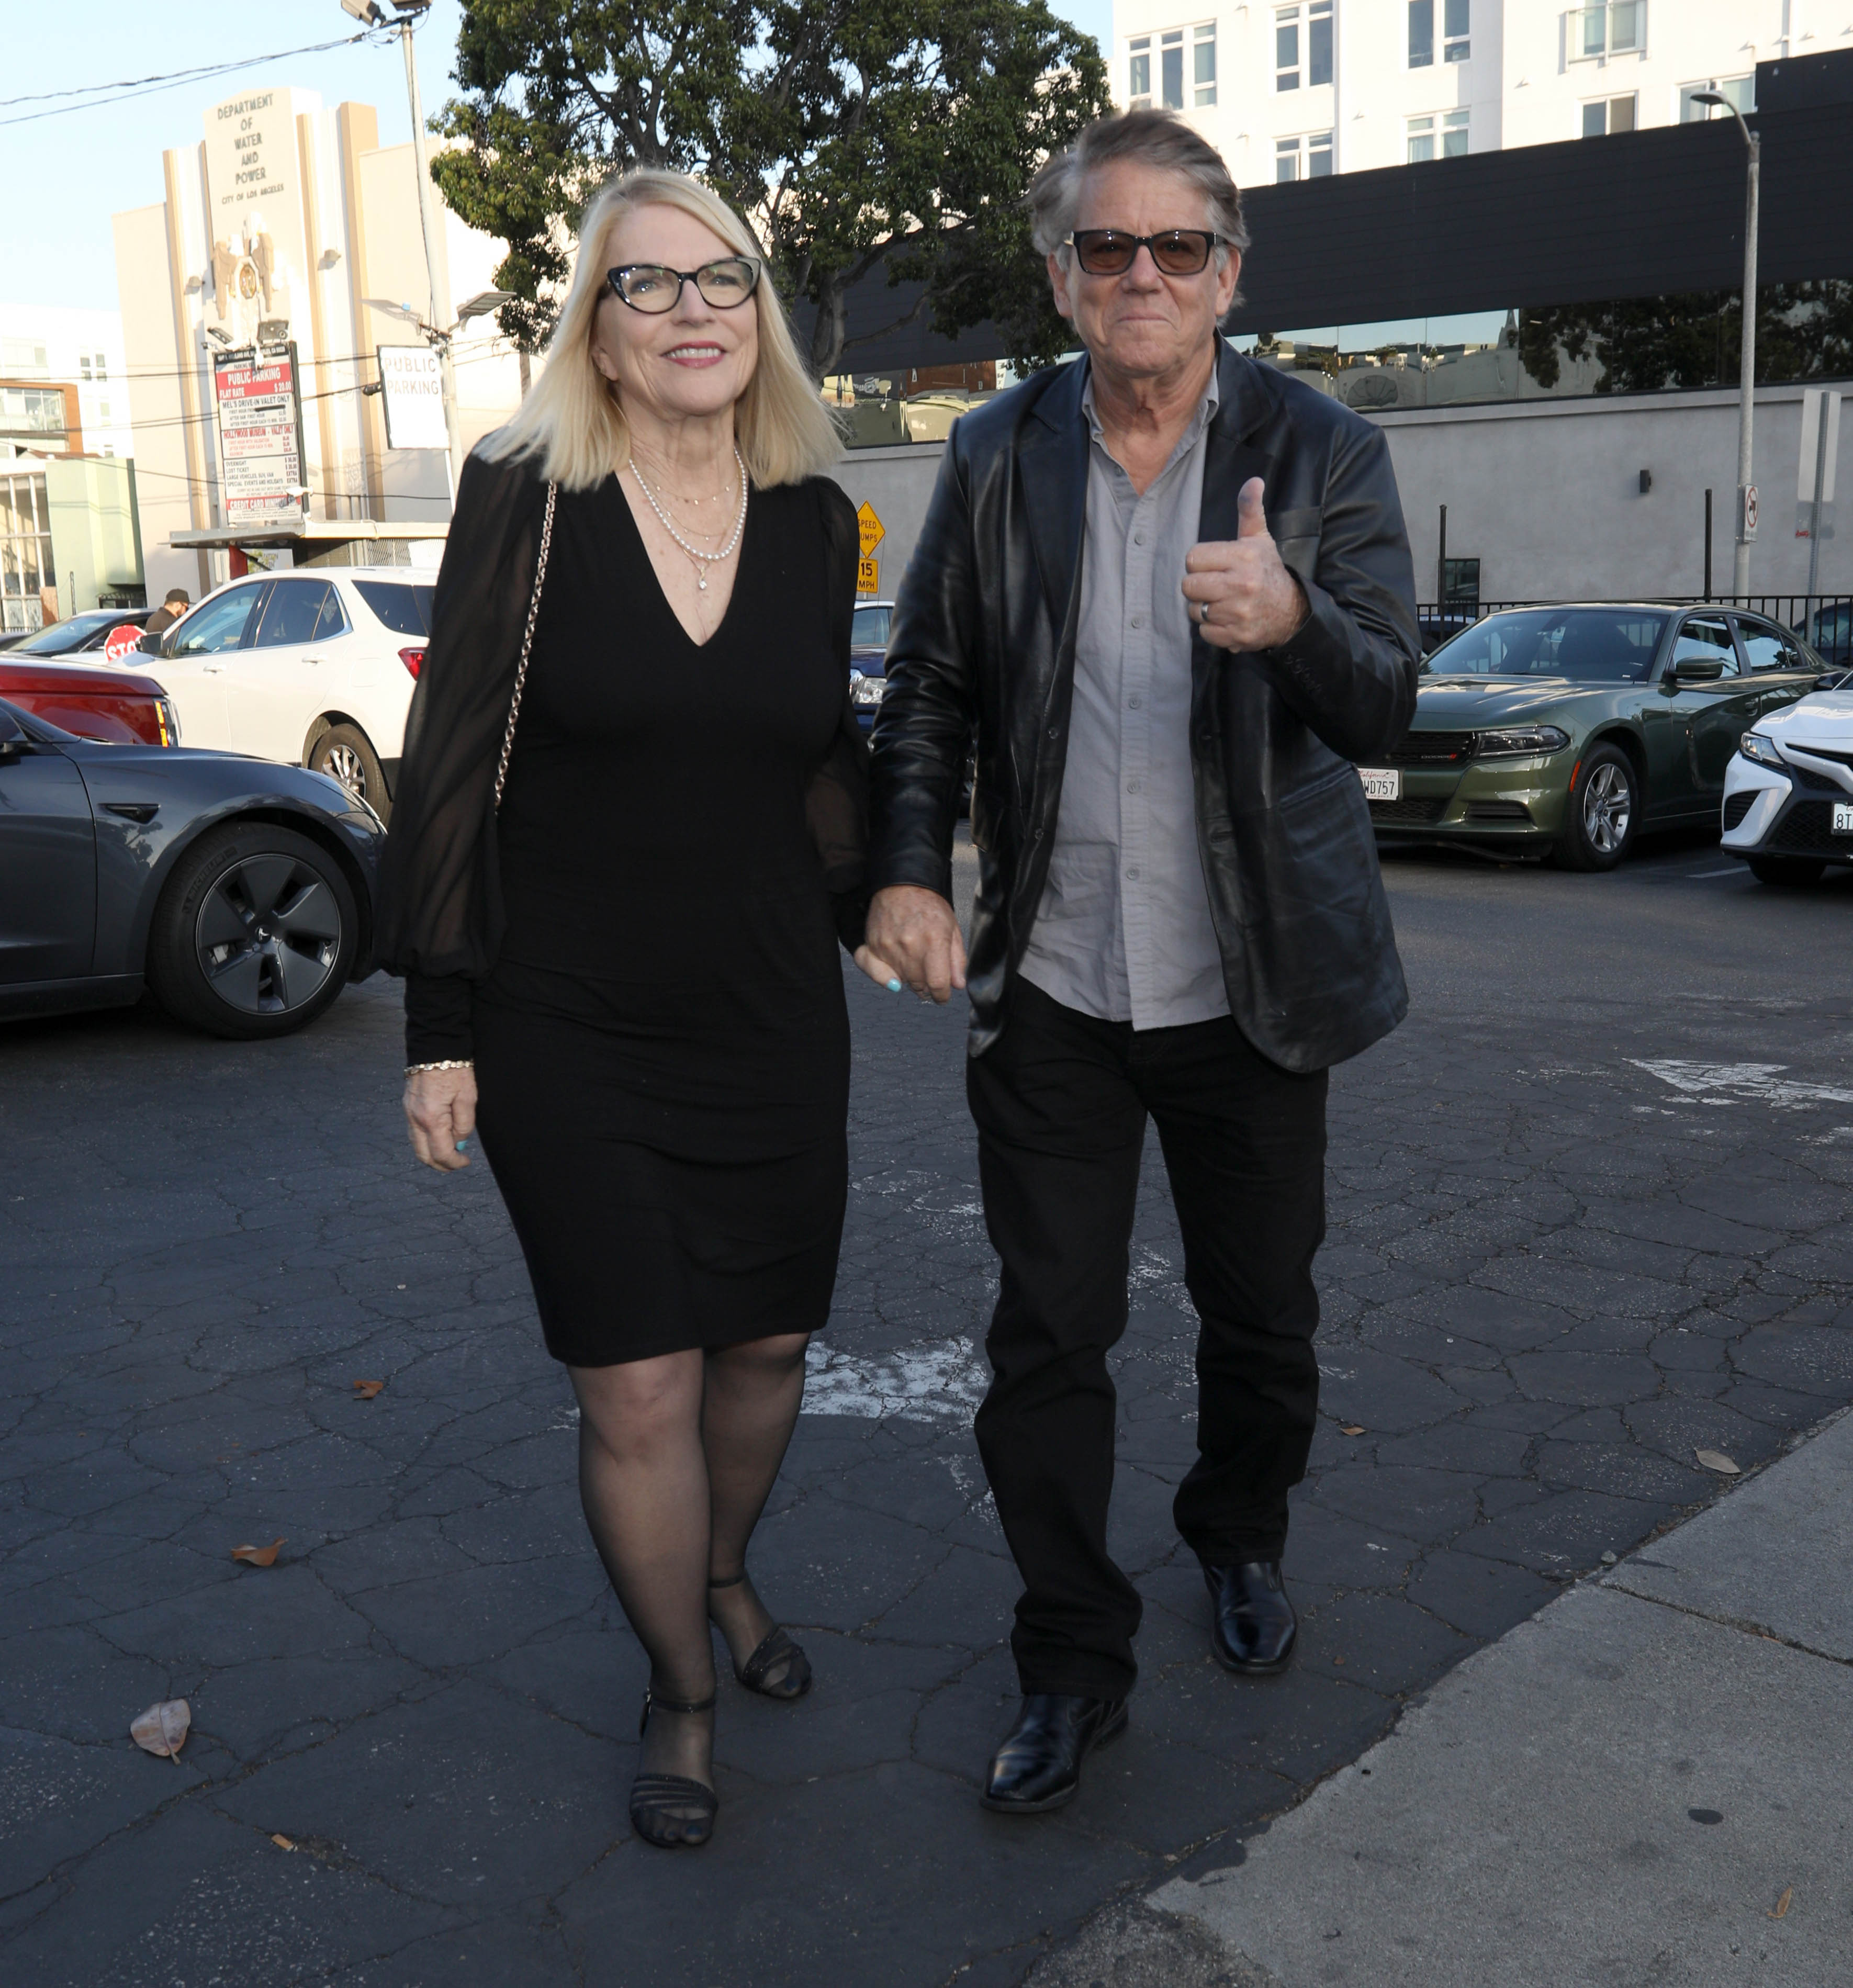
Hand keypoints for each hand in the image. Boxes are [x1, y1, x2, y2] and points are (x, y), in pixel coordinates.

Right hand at [404, 1065, 476, 1171]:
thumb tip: (460, 1142)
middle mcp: (415, 1119)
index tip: (466, 1162)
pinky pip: (414, 1132)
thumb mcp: (468, 1098)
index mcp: (431, 1119)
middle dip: (440, 1165)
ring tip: (450, 1151)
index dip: (455, 1163)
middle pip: (423, 1155)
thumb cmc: (454, 1069)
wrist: (435, 1046)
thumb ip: (464, 1124)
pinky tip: (439, 1136)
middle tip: (456, 1163)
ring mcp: (408, 1113)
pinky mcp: (407, 1106)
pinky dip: (426, 1140)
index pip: (441, 1154)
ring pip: (416, 1145)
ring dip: (432, 1153)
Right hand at [860, 885, 966, 1003]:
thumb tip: (957, 985)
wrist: (902, 884)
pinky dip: (884, 979)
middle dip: (928, 988)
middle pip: (919, 984)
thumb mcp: (952, 927)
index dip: (942, 995)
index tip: (943, 996)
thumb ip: (956, 959)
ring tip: (916, 968)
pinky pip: (875, 972)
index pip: (938, 983)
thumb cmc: (929, 904)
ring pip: (901, 981)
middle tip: (930, 980)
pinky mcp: (872, 945)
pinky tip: (894, 981)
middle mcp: (910, 946)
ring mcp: (888, 946)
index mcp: (934, 941)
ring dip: (910, 981)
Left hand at [1182, 477, 1310, 652]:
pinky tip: (1228, 619)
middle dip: (1198, 586)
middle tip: (1216, 586)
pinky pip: (1205, 633)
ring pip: (1194, 611)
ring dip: (1204, 608)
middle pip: (1188, 586)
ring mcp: (1239, 613)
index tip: (1215, 566)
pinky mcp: (1237, 636)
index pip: (1193, 558)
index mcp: (1243, 557)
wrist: (1292, 612)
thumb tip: (1253, 481)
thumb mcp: (1259, 539)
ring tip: (1223, 603)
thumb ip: (1250, 510)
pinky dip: (1213, 629)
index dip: (1200, 563)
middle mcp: (1241, 585)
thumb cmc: (1268, 572)